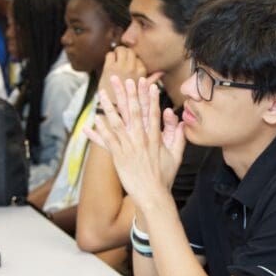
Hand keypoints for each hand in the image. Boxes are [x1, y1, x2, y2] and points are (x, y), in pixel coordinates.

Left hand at [84, 76, 186, 205]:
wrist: (153, 195)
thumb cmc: (164, 177)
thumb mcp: (176, 156)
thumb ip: (178, 136)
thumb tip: (179, 121)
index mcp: (155, 139)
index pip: (152, 113)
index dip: (149, 97)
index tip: (146, 84)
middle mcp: (141, 140)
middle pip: (133, 113)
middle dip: (127, 94)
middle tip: (123, 80)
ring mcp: (129, 148)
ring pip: (117, 123)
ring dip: (109, 106)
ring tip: (102, 93)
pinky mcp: (119, 157)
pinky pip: (108, 140)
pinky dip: (101, 129)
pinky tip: (96, 118)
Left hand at [99, 47, 156, 102]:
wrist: (112, 107)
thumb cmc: (128, 99)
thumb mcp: (145, 91)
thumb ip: (153, 79)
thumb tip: (162, 72)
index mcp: (142, 72)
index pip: (139, 57)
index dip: (134, 59)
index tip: (130, 62)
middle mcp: (132, 68)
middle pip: (130, 51)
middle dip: (126, 52)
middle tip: (122, 56)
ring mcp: (120, 67)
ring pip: (121, 50)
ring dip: (118, 51)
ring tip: (116, 57)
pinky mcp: (109, 68)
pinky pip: (111, 54)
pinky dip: (110, 55)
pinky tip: (110, 62)